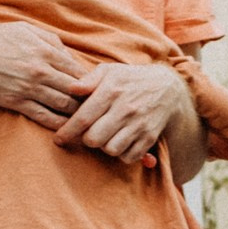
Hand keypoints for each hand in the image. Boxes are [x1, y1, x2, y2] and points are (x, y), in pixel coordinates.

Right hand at [0, 22, 95, 126]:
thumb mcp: (24, 29)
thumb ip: (50, 40)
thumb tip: (68, 54)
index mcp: (45, 50)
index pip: (79, 71)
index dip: (91, 83)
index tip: (96, 91)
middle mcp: (40, 69)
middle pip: (76, 90)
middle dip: (88, 100)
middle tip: (97, 109)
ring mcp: (28, 87)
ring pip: (63, 105)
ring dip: (76, 113)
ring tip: (85, 120)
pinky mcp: (15, 101)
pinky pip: (43, 116)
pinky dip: (58, 123)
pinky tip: (66, 128)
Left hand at [53, 62, 193, 165]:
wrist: (168, 86)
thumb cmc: (131, 79)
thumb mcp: (109, 71)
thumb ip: (88, 79)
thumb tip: (70, 88)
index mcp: (111, 91)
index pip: (83, 118)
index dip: (67, 132)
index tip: (59, 139)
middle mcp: (125, 109)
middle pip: (94, 139)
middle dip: (87, 139)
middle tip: (89, 133)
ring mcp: (139, 124)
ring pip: (110, 149)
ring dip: (104, 146)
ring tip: (106, 136)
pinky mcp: (150, 136)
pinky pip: (129, 156)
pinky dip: (122, 154)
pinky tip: (121, 142)